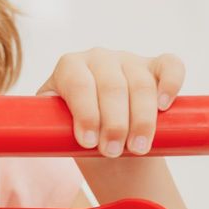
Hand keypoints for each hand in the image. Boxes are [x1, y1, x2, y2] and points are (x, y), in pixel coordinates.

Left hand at [37, 49, 184, 158]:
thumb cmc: (78, 134)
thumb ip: (49, 127)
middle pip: (111, 85)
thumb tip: (37, 135)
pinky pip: (170, 66)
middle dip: (114, 122)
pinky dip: (170, 83)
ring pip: (141, 82)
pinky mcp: (156, 67)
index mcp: (69, 67)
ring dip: (142, 118)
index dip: (85, 112)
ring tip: (138, 147)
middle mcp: (98, 58)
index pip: (78, 83)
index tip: (89, 142)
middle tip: (113, 151)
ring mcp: (128, 60)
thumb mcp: (58, 130)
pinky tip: (165, 105)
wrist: (106, 141)